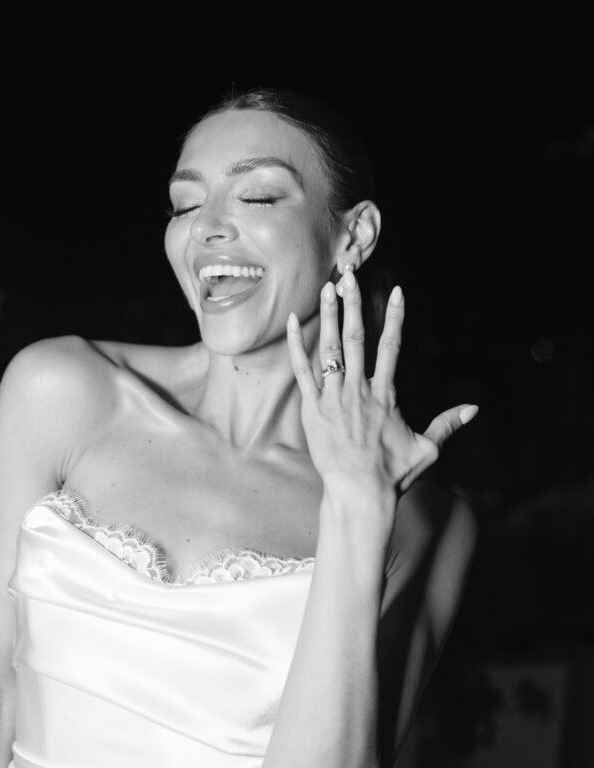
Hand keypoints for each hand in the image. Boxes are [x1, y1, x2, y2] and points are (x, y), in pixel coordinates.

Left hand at [286, 270, 477, 495]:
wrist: (360, 494)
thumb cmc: (393, 475)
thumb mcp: (427, 448)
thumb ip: (448, 424)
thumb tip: (475, 408)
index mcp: (386, 394)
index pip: (392, 346)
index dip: (395, 317)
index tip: (398, 292)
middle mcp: (360, 390)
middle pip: (356, 337)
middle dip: (353, 302)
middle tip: (349, 274)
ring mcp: (334, 398)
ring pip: (330, 348)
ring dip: (329, 316)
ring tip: (327, 288)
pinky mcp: (313, 410)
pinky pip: (303, 373)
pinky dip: (297, 347)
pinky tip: (292, 323)